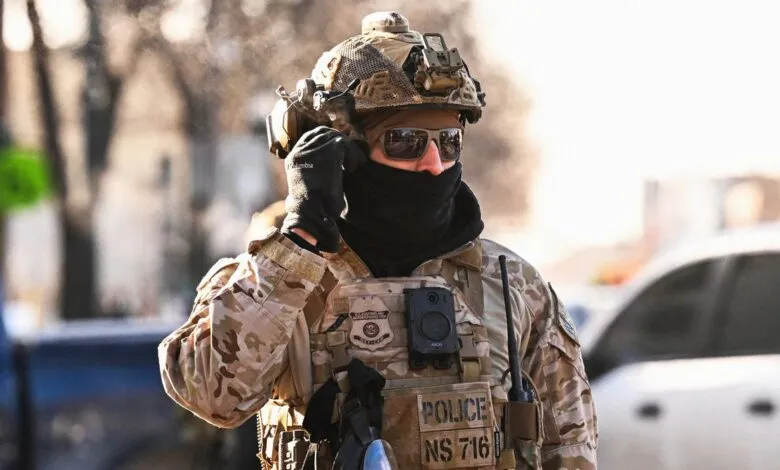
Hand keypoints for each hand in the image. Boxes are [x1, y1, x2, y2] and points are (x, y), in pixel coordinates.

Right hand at [281, 126, 365, 252]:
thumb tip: (328, 166)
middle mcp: (300, 151)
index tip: (339, 155)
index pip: (311, 137)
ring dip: (347, 150)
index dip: (327, 142)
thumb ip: (313, 170)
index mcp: (293, 158)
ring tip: (351, 166)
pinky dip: (353, 154)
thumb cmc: (312, 208)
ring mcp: (313, 150)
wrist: (312, 213)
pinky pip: (345, 145)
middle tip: (349, 159)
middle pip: (324, 133)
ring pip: (335, 138)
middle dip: (339, 143)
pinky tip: (352, 168)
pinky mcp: (330, 152)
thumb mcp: (308, 185)